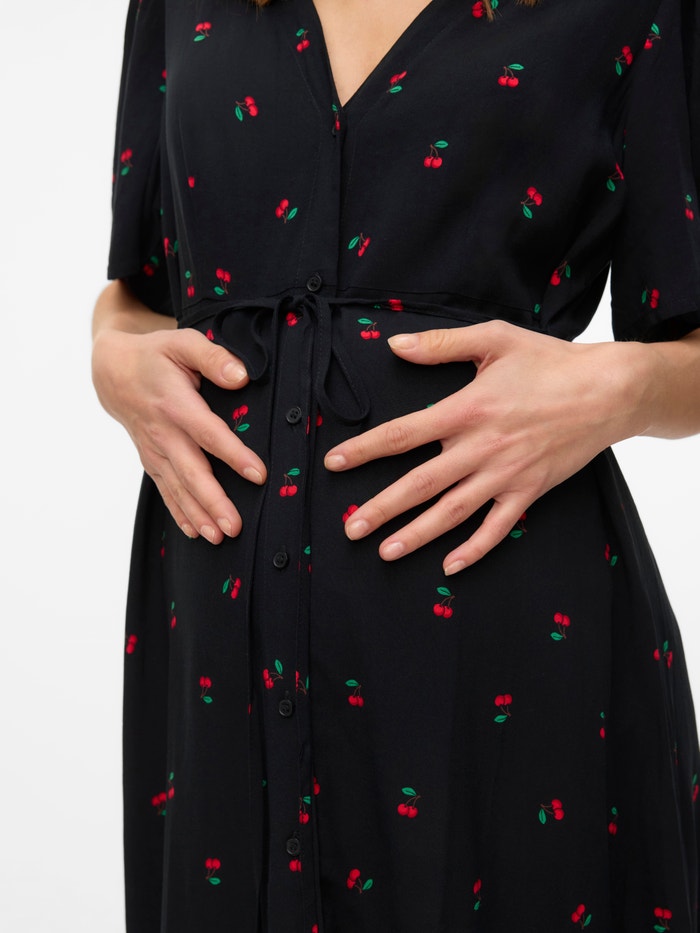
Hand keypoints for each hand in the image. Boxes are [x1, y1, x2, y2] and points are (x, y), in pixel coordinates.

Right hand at [92, 326, 266, 542]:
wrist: (113, 372)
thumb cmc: (156, 355)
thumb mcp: (183, 343)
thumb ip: (214, 357)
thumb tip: (241, 376)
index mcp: (175, 403)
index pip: (208, 433)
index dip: (233, 455)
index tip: (258, 474)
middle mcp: (163, 432)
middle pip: (191, 471)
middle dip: (213, 501)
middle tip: (234, 526)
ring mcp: (155, 450)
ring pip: (178, 488)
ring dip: (198, 514)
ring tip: (220, 537)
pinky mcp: (151, 460)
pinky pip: (166, 491)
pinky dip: (180, 513)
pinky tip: (197, 532)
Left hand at [324, 320, 652, 572]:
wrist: (608, 390)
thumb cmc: (549, 362)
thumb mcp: (494, 338)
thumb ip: (441, 344)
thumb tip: (394, 345)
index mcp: (466, 410)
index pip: (402, 434)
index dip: (364, 450)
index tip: (334, 463)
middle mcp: (480, 448)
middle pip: (420, 484)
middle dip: (381, 508)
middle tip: (350, 529)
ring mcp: (505, 474)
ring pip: (453, 512)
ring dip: (417, 534)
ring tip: (386, 552)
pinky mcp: (529, 491)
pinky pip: (498, 528)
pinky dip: (474, 549)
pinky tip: (450, 566)